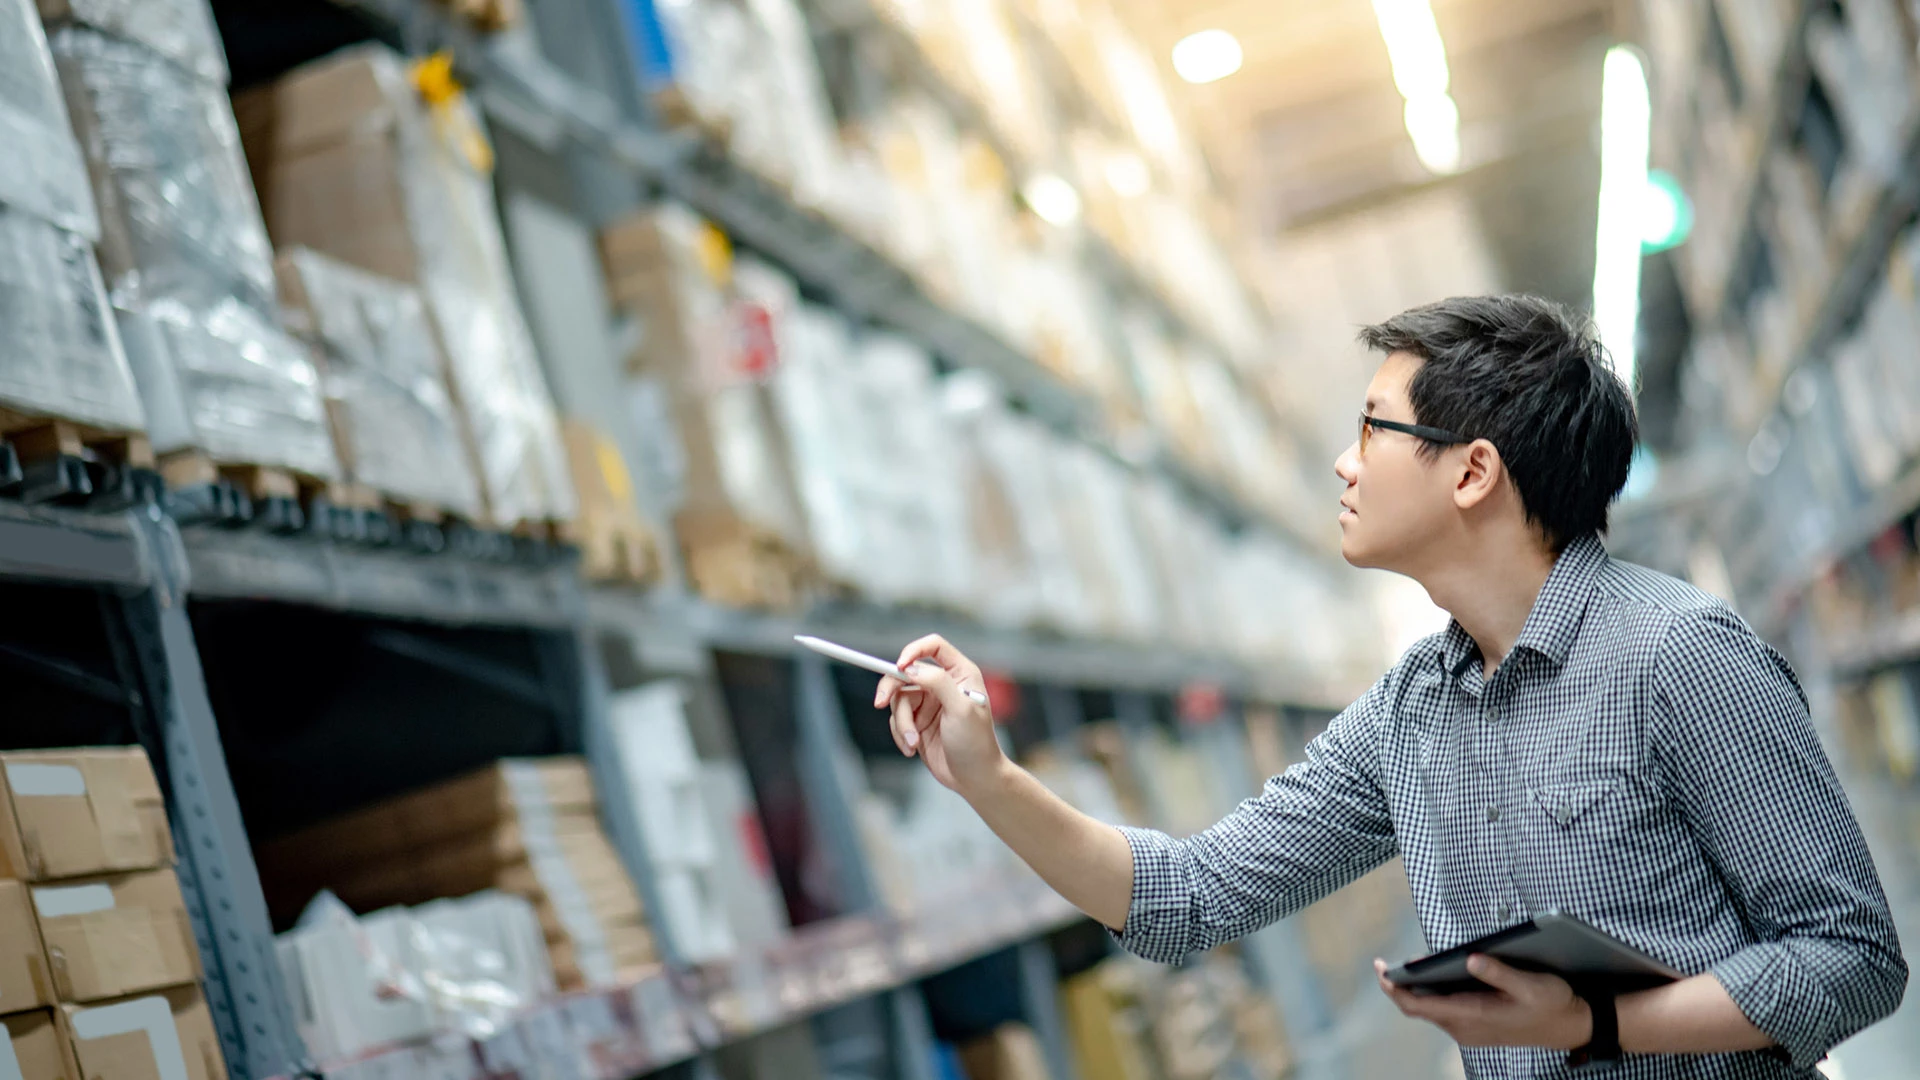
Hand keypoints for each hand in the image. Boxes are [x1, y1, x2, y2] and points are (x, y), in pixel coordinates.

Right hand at [873, 634, 1003, 794]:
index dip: (913, 651)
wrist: (974, 779)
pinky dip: (900, 735)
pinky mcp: (917, 722)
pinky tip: (912, 749)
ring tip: (913, 742)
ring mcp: (929, 704)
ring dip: (901, 723)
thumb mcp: (960, 708)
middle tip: (879, 702)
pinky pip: (896, 720)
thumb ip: (937, 682)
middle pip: (906, 672)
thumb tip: (911, 668)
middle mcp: (943, 684)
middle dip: (891, 688)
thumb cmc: (976, 743)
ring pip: (898, 700)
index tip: (900, 667)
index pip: (933, 646)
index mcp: (960, 674)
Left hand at [1374, 955, 1591, 1049]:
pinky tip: (1430, 976)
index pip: (1419, 1006)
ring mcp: (1469, 1030)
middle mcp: (1465, 1027)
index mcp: (1473, 1016)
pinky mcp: (1475, 1026)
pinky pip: (1443, 1011)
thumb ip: (1500, 973)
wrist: (1571, 1027)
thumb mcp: (1531, 984)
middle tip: (1382, 964)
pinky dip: (1430, 994)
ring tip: (1402, 967)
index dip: (1395, 989)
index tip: (1381, 970)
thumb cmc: (1552, 1004)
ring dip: (1414, 990)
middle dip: (1397, 987)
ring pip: (1430, 1010)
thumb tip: (1471, 958)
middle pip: (1418, 1008)